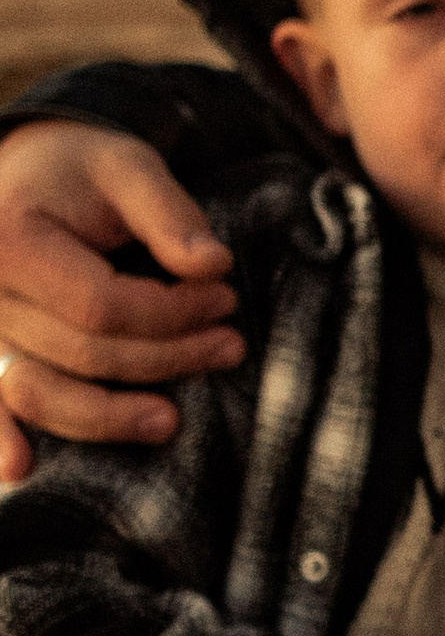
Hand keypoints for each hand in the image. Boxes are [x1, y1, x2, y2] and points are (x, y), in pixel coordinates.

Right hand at [0, 125, 242, 478]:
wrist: (24, 173)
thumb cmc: (79, 169)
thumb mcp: (128, 166)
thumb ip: (170, 213)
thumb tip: (214, 266)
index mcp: (9, 239)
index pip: (101, 307)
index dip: (174, 314)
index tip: (225, 297)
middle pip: (82, 354)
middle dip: (166, 358)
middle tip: (230, 345)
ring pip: (40, 394)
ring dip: (110, 416)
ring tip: (174, 419)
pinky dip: (2, 438)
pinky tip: (23, 469)